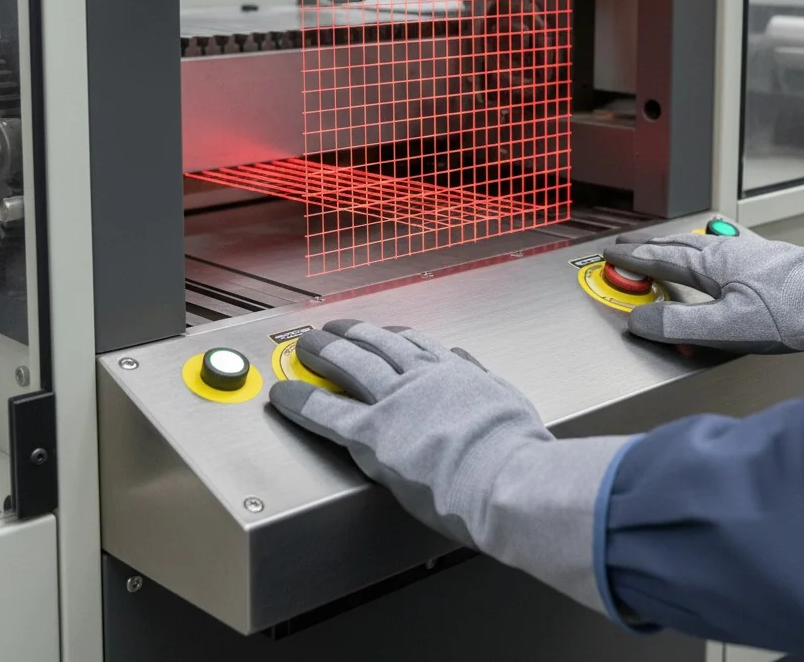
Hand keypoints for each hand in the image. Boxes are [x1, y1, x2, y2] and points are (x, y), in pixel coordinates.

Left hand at [270, 319, 631, 614]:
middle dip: (353, 334)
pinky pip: (325, 411)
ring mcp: (394, 401)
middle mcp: (422, 377)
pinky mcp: (372, 432)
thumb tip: (476, 369)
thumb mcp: (509, 403)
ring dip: (324, 351)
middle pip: (379, 344)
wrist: (507, 476)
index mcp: (457, 372)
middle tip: (334, 328)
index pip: (419, 345)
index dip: (397, 336)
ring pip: (350, 364)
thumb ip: (486, 384)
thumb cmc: (519, 452)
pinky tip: (284, 393)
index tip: (387, 332)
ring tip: (305, 345)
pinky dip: (301, 399)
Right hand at [604, 228, 803, 355]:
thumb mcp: (724, 328)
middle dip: (648, 245)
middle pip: (677, 245)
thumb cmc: (786, 316)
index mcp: (711, 264)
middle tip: (626, 243)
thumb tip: (639, 319)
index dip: (633, 258)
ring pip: (701, 243)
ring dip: (675, 244)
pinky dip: (708, 245)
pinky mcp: (770, 259)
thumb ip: (678, 325)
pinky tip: (719, 247)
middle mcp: (727, 251)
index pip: (661, 259)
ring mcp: (750, 252)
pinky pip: (727, 246)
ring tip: (662, 244)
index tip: (611, 254)